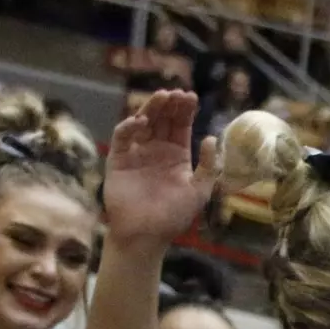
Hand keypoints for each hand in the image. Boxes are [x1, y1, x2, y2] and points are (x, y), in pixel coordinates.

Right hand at [103, 90, 218, 247]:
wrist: (147, 235)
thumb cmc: (174, 216)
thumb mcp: (199, 191)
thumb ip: (207, 166)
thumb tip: (211, 137)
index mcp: (177, 155)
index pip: (180, 126)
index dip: (185, 111)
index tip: (191, 97)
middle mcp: (156, 150)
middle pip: (162, 120)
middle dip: (170, 105)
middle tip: (177, 93)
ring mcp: (136, 153)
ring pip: (143, 123)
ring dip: (151, 108)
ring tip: (162, 97)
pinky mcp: (118, 160)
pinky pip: (122, 138)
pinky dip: (129, 127)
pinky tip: (140, 121)